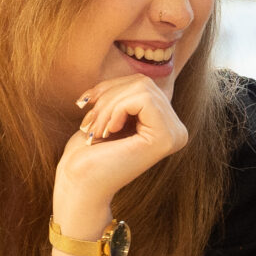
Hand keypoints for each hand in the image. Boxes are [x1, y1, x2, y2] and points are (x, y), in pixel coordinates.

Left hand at [53, 75, 188, 228]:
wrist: (78, 184)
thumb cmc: (87, 153)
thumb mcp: (109, 112)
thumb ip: (127, 93)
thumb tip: (138, 72)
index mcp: (165, 125)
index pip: (144, 84)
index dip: (111, 89)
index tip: (89, 112)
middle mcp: (177, 130)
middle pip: (144, 83)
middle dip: (109, 96)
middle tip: (89, 123)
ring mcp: (175, 134)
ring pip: (142, 88)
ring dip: (109, 104)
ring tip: (95, 129)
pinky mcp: (167, 138)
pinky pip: (142, 98)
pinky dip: (116, 109)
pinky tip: (108, 132)